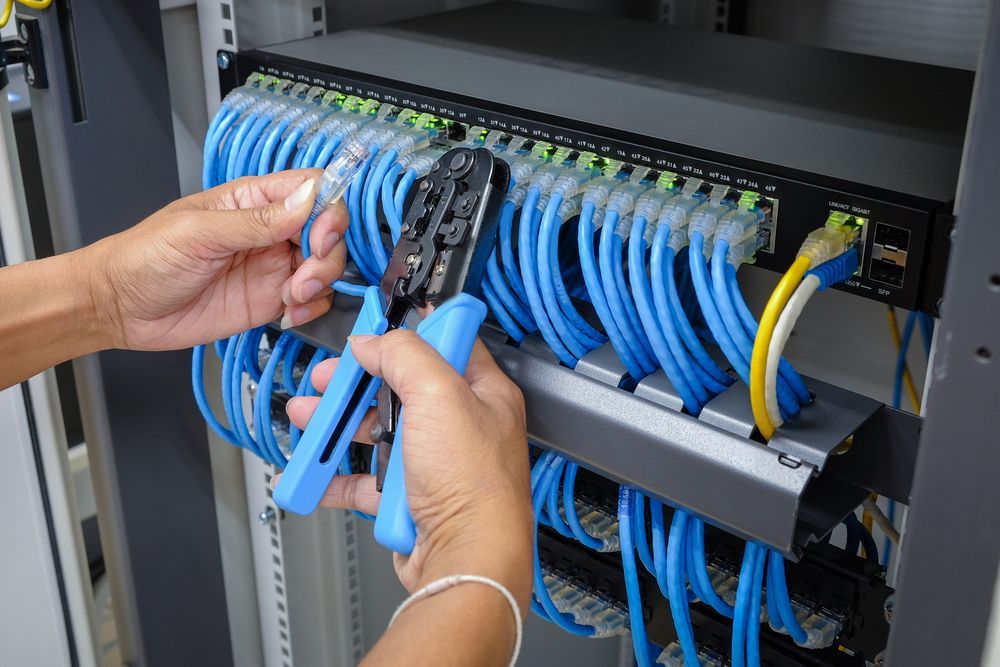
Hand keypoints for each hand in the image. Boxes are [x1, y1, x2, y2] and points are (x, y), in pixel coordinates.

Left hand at [85, 170, 347, 350]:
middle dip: (327, 255)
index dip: (328, 210)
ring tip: (293, 298)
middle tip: (303, 277)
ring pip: (326, 267)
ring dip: (321, 284)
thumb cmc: (144, 258)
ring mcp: (273, 266)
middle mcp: (270, 231)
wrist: (120, 308)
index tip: (319, 237)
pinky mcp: (271, 300)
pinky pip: (313, 300)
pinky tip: (289, 314)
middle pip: (328, 230)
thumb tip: (308, 199)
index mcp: (252, 200)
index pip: (312, 189)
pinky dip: (313, 308)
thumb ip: (256, 221)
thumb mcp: (198, 233)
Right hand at [279, 332, 532, 607]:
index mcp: (481, 392)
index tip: (373, 327)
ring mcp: (436, 463)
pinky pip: (367, 481)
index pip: (444, 344)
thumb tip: (375, 341)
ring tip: (308, 417)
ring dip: (339, 425)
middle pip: (400, 388)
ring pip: (379, 433)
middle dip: (356, 382)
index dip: (407, 334)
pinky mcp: (411, 498)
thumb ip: (404, 356)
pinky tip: (315, 470)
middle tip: (327, 378)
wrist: (465, 557)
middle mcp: (462, 425)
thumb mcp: (438, 394)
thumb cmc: (474, 484)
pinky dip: (337, 476)